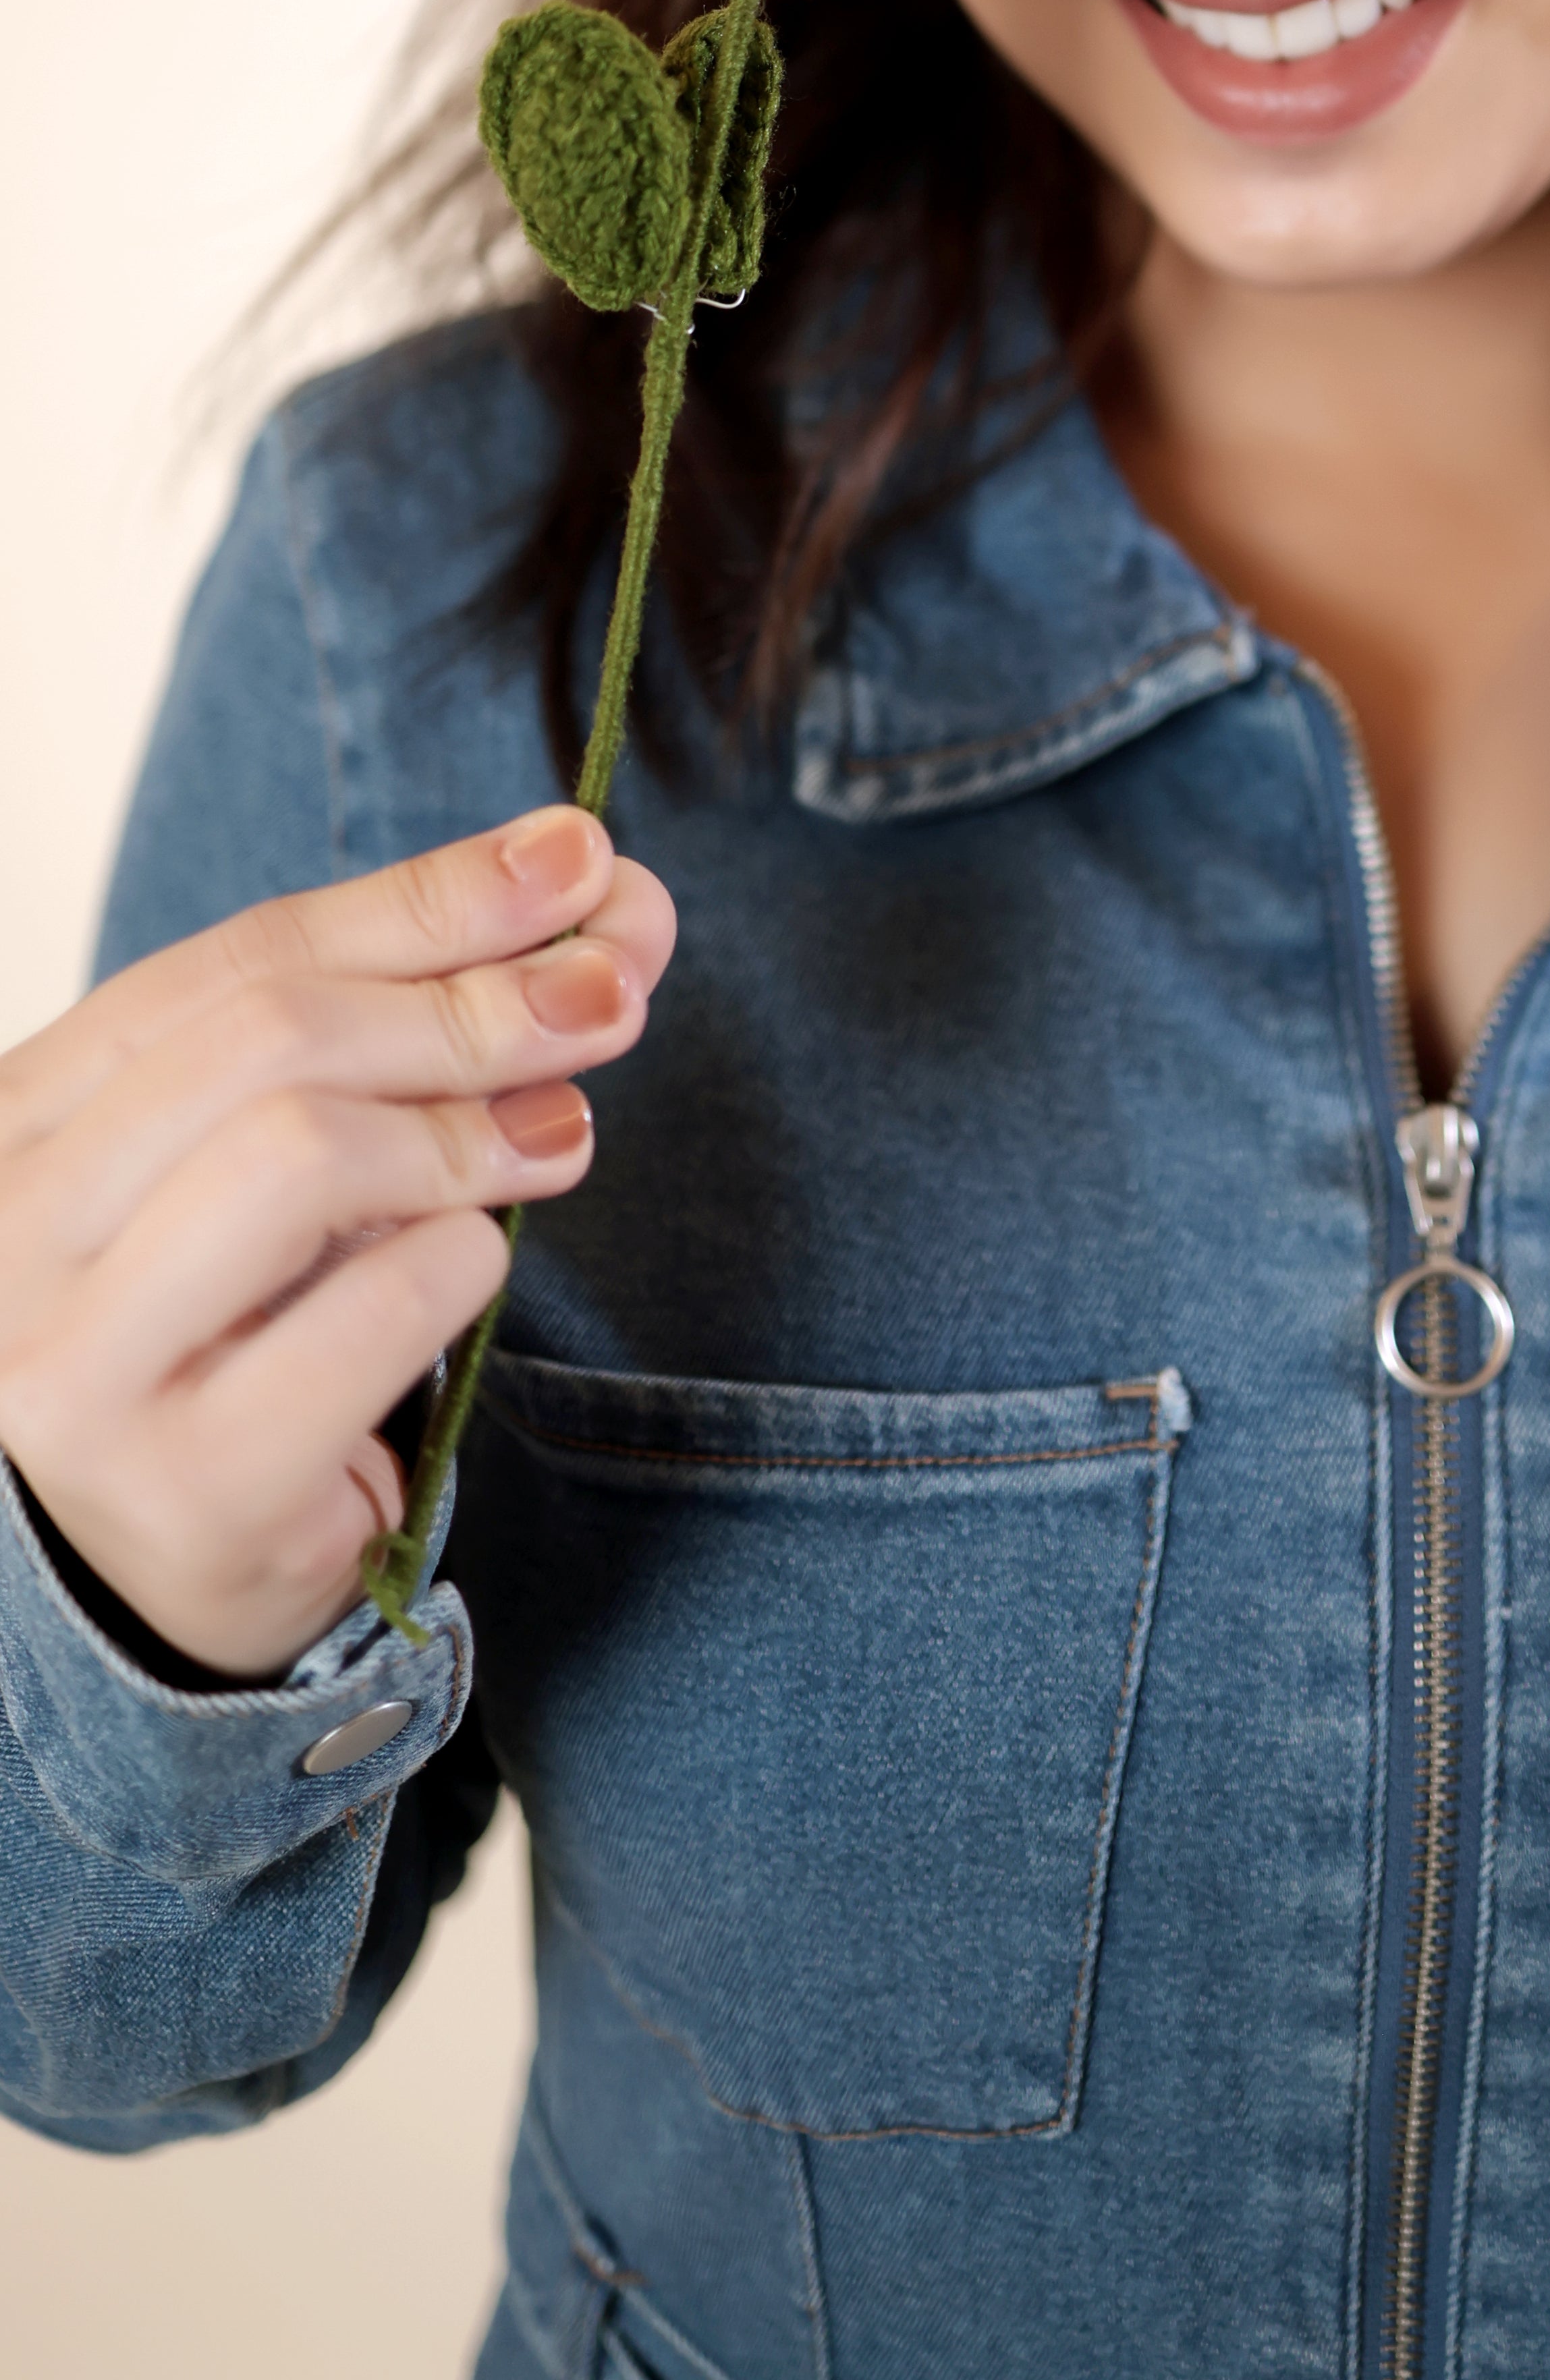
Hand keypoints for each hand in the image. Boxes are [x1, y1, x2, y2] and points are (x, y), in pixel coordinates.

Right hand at [0, 808, 672, 1680]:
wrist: (163, 1573)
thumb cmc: (233, 1328)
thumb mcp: (285, 1153)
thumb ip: (412, 1025)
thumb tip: (598, 898)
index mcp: (22, 1123)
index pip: (238, 959)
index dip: (425, 896)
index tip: (578, 855)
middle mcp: (13, 1236)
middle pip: (270, 1040)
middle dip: (470, 999)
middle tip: (610, 989)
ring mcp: (78, 1368)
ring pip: (301, 1155)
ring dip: (467, 1128)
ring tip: (561, 1132)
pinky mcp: (183, 1486)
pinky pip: (369, 1313)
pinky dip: (457, 1263)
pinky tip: (479, 1262)